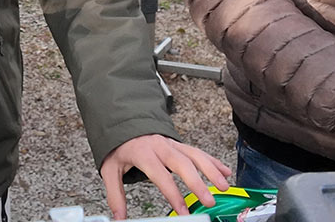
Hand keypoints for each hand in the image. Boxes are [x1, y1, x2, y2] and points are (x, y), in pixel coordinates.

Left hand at [99, 134, 231, 219]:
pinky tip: (224, 172)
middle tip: (209, 200)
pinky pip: (199, 152)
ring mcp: (172, 144)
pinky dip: (213, 161)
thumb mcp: (110, 169)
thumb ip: (115, 194)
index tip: (183, 211)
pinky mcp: (179, 145)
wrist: (124, 122)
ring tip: (223, 186)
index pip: (161, 175)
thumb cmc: (120, 147)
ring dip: (211, 170)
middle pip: (183, 164)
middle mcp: (161, 147)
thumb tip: (119, 218)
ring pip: (195, 155)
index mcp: (144, 153)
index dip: (173, 194)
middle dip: (198, 183)